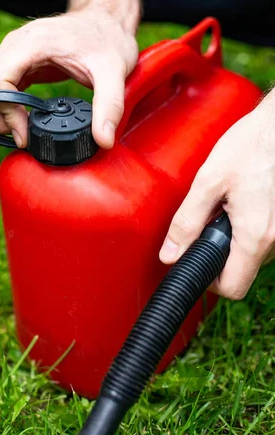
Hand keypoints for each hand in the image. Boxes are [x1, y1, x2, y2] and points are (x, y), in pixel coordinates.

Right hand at [0, 6, 138, 148]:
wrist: (106, 19)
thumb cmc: (108, 40)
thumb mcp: (115, 72)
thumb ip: (109, 106)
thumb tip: (103, 141)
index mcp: (30, 44)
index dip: (5, 113)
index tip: (26, 134)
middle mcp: (13, 45)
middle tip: (23, 136)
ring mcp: (11, 53)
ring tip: (23, 130)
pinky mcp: (16, 63)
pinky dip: (2, 106)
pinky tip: (25, 119)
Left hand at [159, 92, 274, 299]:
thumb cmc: (248, 147)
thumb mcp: (208, 182)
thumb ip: (187, 221)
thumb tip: (169, 255)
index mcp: (254, 236)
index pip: (232, 288)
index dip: (207, 280)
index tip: (193, 258)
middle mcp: (274, 240)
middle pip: (240, 272)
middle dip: (216, 254)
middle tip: (203, 223)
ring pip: (250, 255)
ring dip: (230, 240)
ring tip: (220, 207)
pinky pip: (259, 238)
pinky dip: (243, 229)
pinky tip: (235, 203)